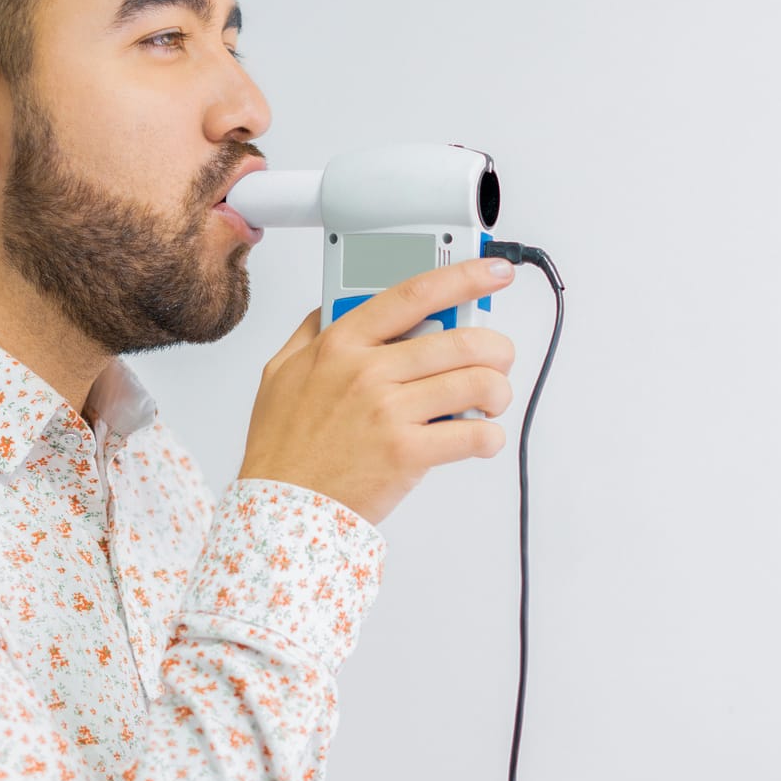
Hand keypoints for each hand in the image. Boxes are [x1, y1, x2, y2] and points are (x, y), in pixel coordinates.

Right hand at [236, 257, 518, 523]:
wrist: (280, 506)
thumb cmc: (283, 445)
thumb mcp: (281, 371)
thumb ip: (311, 331)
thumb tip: (334, 302)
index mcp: (341, 343)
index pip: (414, 293)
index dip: (464, 277)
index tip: (495, 273)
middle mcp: (368, 371)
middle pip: (461, 340)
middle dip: (497, 348)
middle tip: (499, 358)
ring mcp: (389, 412)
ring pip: (476, 383)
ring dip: (498, 391)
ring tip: (491, 402)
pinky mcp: (408, 453)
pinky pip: (474, 434)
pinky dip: (491, 436)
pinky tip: (481, 438)